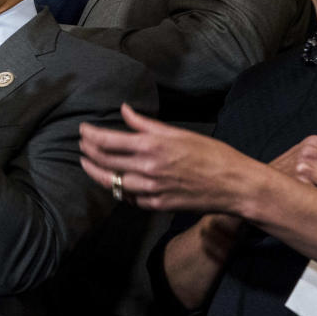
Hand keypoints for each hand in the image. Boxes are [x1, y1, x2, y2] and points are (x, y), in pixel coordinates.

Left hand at [79, 104, 252, 212]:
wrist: (235, 185)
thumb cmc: (212, 154)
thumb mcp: (179, 133)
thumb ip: (146, 124)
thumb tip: (124, 110)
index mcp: (152, 146)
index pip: (107, 141)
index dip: (90, 135)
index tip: (82, 129)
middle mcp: (147, 169)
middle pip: (104, 161)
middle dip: (88, 152)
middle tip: (81, 145)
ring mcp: (151, 190)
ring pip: (111, 182)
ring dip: (95, 172)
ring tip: (87, 164)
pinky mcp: (157, 205)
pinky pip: (129, 199)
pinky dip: (119, 189)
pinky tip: (114, 182)